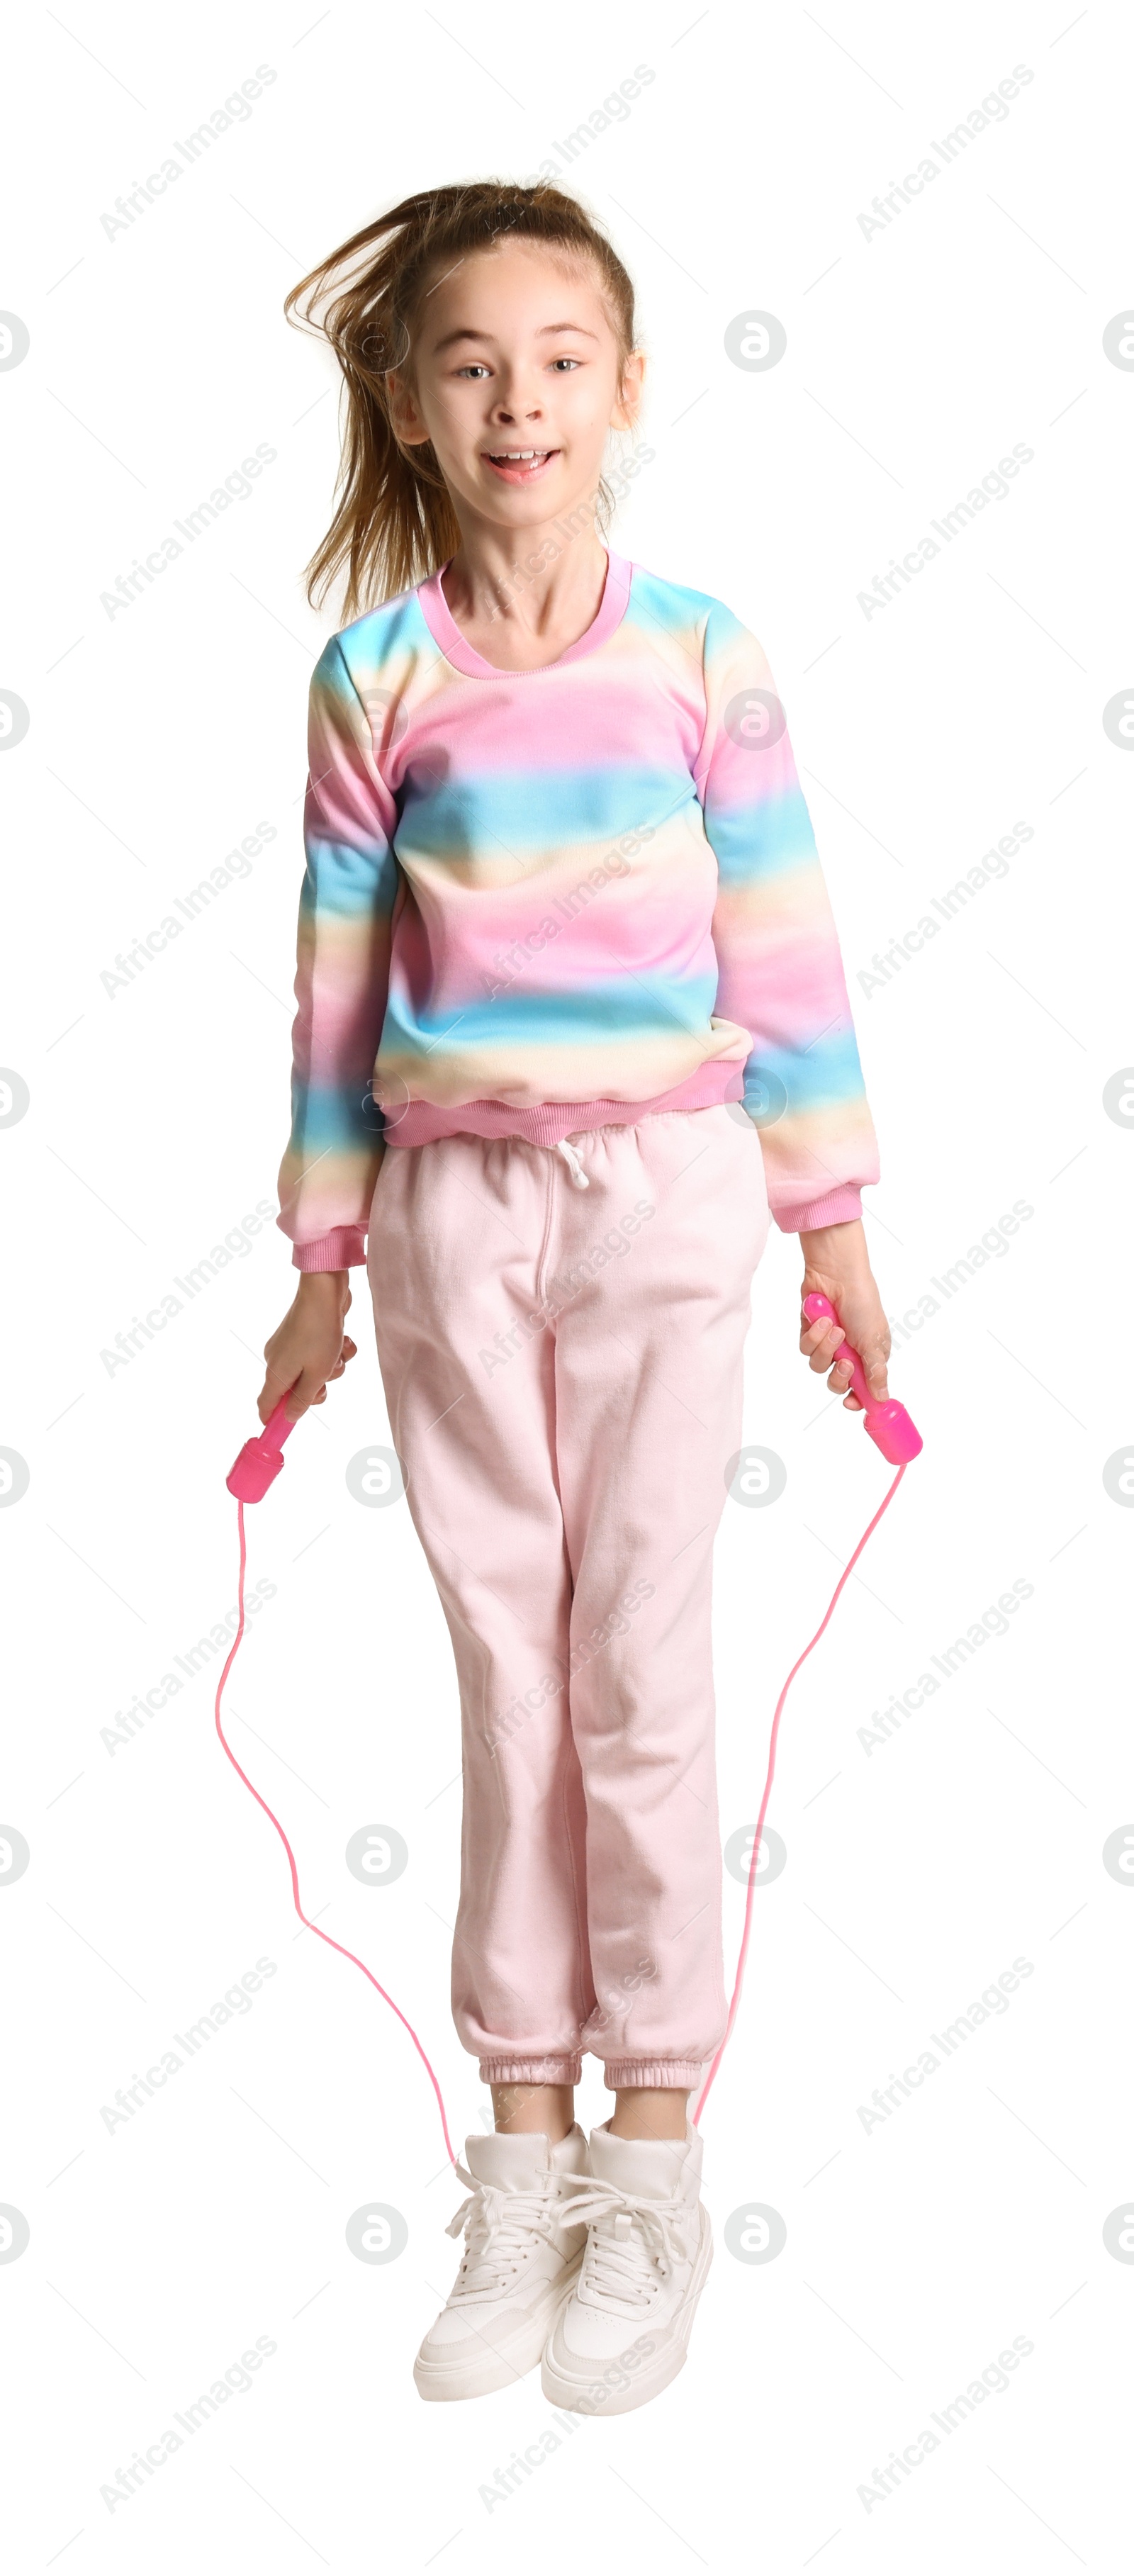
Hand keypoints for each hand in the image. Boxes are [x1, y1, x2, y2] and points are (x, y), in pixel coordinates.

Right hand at [258, 1271, 356, 1426]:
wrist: (324, 1291)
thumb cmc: (319, 1333)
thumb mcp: (316, 1374)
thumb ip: (303, 1399)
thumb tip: (290, 1417)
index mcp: (275, 1373)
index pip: (265, 1405)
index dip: (274, 1420)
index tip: (286, 1429)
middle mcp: (277, 1360)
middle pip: (294, 1391)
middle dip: (316, 1389)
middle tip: (327, 1379)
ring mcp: (290, 1346)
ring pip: (312, 1372)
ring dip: (331, 1368)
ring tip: (338, 1353)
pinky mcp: (304, 1334)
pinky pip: (319, 1354)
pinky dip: (333, 1351)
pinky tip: (343, 1340)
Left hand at [798, 1219, 888, 1410]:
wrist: (838, 1275)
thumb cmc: (862, 1304)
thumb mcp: (874, 1341)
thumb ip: (876, 1372)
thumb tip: (882, 1399)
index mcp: (869, 1357)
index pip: (862, 1389)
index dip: (856, 1399)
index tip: (851, 1403)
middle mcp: (849, 1353)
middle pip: (836, 1383)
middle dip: (838, 1375)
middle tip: (844, 1362)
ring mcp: (829, 1344)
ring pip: (818, 1365)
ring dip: (826, 1348)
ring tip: (834, 1329)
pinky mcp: (811, 1333)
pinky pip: (806, 1348)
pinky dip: (814, 1335)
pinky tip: (822, 1319)